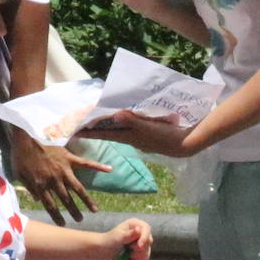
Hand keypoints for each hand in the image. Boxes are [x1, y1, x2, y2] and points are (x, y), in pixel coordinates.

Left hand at [11, 134, 108, 224]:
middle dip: (73, 211)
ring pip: (78, 188)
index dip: (57, 216)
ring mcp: (64, 169)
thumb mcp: (18, 174)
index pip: (50, 205)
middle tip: (80, 220)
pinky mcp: (69, 158)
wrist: (25, 135)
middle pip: (66, 200)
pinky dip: (98, 166)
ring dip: (86, 200)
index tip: (63, 224)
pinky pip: (86, 163)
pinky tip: (109, 169)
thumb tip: (37, 200)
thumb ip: (29, 188)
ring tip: (94, 210)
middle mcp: (55, 180)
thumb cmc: (20, 155)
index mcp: (41, 184)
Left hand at [79, 109, 196, 157]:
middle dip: (96, 130)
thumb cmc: (166, 136)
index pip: (105, 133)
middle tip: (82, 127)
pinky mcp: (147, 136)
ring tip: (98, 123)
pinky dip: (122, 124)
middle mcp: (131, 138)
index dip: (91, 132)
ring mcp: (139, 138)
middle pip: (109, 133)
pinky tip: (124, 121)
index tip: (76, 131)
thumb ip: (132, 120)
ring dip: (108, 127)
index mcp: (129, 136)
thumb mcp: (148, 127)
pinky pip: (130, 129)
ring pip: (119, 131)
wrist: (183, 145)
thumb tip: (116, 115)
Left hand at [104, 218, 152, 259]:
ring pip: (148, 250)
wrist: (105, 251)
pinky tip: (131, 258)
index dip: (144, 238)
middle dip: (139, 248)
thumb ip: (129, 234)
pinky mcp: (142, 251)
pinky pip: (146, 257)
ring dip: (137, 255)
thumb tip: (139, 229)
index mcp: (135, 223)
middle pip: (149, 241)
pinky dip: (138, 259)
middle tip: (128, 249)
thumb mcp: (118, 237)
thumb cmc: (110, 240)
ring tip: (128, 254)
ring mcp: (142, 241)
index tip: (139, 246)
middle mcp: (141, 231)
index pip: (147, 229)